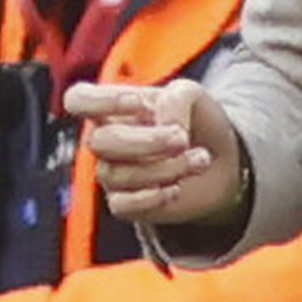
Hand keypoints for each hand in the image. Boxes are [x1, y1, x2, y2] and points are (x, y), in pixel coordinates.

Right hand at [74, 77, 246, 234]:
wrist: (222, 161)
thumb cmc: (196, 122)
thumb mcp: (193, 96)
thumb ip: (176, 98)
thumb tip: (162, 123)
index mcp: (113, 108)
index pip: (79, 100)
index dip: (100, 101)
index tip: (139, 103)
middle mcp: (107, 140)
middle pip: (101, 141)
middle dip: (149, 141)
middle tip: (183, 139)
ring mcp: (113, 173)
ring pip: (119, 175)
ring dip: (167, 167)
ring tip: (200, 159)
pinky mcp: (125, 204)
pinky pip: (123, 205)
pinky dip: (153, 197)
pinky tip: (177, 188)